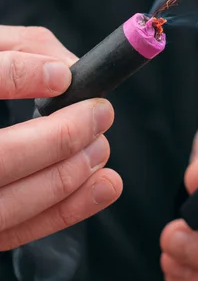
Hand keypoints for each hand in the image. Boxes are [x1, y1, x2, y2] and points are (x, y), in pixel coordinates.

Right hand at [0, 25, 121, 250]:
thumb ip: (22, 49)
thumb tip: (68, 69)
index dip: (17, 76)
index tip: (63, 76)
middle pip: (0, 157)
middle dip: (60, 136)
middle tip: (100, 114)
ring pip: (10, 204)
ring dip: (69, 174)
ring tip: (100, 146)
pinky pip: (19, 230)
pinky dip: (68, 209)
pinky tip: (103, 184)